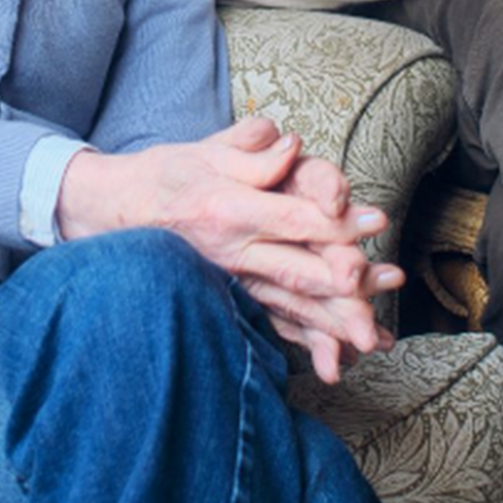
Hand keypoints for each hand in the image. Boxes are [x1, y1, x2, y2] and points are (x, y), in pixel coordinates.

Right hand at [56, 118, 401, 380]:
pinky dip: (304, 341)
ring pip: (289, 305)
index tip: (377, 221)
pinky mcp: (229, 295)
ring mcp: (228, 280)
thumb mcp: (206, 152)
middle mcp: (230, 251)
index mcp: (228, 209)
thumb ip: (252, 151)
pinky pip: (270, 322)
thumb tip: (292, 145)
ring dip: (334, 320)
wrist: (115, 211)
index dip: (337, 221)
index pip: (293, 218)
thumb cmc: (168, 174)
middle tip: (387, 283)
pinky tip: (334, 357)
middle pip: (297, 270)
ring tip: (373, 336)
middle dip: (346, 283)